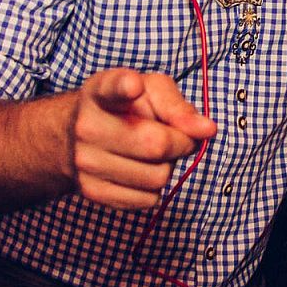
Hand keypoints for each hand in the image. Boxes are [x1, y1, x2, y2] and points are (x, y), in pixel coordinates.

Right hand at [70, 68, 215, 209]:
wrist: (79, 137)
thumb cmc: (126, 109)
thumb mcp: (152, 92)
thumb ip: (179, 107)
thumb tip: (207, 129)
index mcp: (101, 91)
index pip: (113, 87)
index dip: (125, 86)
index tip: (134, 86)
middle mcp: (87, 126)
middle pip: (156, 144)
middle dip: (180, 143)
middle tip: (175, 137)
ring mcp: (85, 162)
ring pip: (156, 177)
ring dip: (167, 167)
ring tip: (152, 153)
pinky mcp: (92, 192)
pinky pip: (148, 199)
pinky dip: (155, 188)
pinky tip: (140, 170)